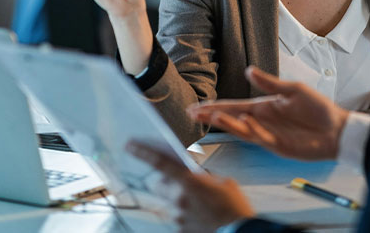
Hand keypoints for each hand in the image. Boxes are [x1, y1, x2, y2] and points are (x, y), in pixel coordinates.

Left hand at [126, 141, 254, 231]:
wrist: (239, 232)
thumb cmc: (234, 206)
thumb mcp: (222, 182)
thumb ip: (203, 176)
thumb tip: (194, 174)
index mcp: (189, 181)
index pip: (159, 163)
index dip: (142, 152)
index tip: (130, 145)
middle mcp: (179, 198)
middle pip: (158, 185)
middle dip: (165, 181)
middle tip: (178, 180)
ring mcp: (178, 216)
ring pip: (168, 202)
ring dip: (177, 199)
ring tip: (198, 203)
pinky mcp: (181, 230)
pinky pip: (177, 217)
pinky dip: (185, 214)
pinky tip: (199, 216)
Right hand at [188, 66, 348, 160]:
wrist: (337, 129)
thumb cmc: (318, 109)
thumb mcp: (293, 90)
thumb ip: (270, 83)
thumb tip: (248, 71)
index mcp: (263, 107)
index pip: (233, 105)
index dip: (214, 105)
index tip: (196, 106)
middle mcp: (261, 121)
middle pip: (231, 119)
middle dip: (211, 116)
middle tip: (192, 113)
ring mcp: (268, 135)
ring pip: (242, 130)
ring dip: (228, 123)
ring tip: (213, 116)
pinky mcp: (279, 147)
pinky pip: (261, 138)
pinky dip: (252, 130)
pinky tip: (243, 121)